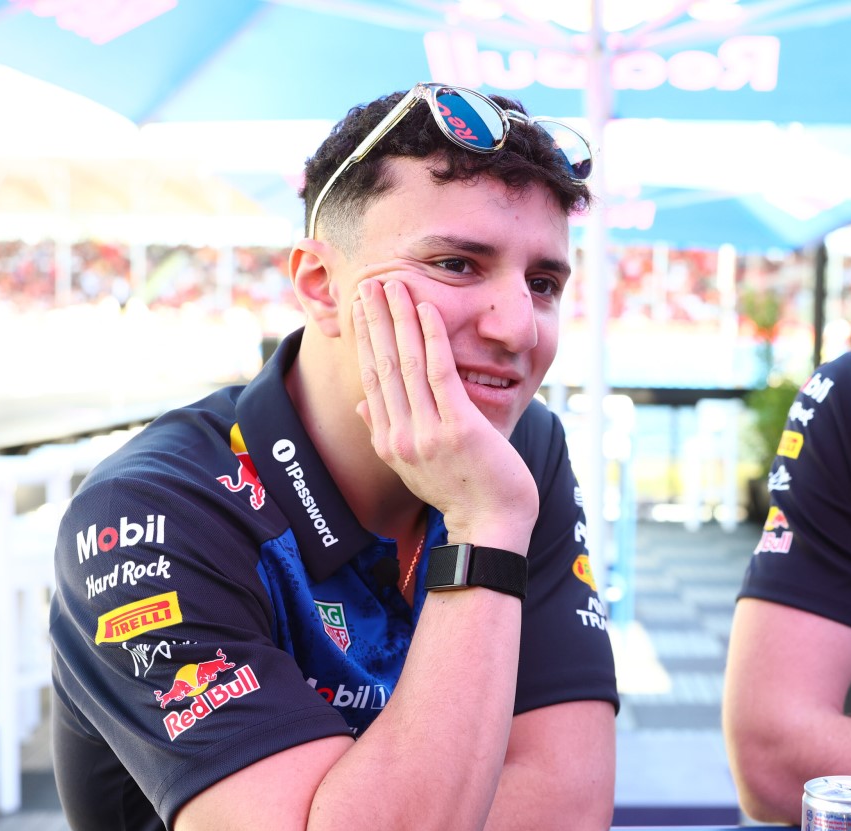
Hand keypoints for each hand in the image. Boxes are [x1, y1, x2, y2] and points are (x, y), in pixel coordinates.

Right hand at [354, 278, 536, 549]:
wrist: (491, 527)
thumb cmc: (462, 495)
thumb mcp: (413, 467)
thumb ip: (386, 434)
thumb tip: (365, 405)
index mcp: (389, 442)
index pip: (371, 380)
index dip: (365, 340)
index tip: (359, 309)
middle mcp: (401, 436)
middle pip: (382, 365)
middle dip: (374, 321)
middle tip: (367, 283)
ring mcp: (427, 432)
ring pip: (407, 363)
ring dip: (399, 319)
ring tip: (392, 284)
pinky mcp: (458, 428)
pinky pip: (440, 372)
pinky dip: (432, 337)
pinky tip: (427, 308)